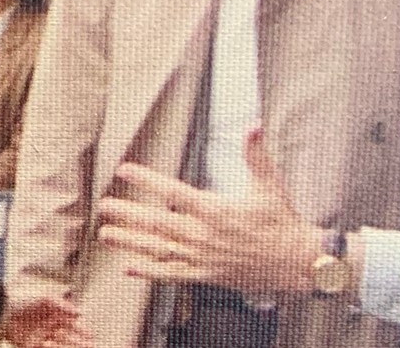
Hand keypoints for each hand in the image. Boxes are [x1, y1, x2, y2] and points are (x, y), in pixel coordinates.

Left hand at [0, 297, 90, 347]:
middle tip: (90, 345)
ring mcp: (41, 338)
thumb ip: (62, 306)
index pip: (71, 326)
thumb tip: (79, 312)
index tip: (91, 335)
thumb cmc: (26, 303)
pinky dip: (52, 347)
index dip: (81, 331)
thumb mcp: (46, 301)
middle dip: (78, 341)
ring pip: (59, 344)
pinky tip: (50, 343)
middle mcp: (49, 329)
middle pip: (68, 337)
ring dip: (69, 346)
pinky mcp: (31, 346)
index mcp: (53, 317)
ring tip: (80, 347)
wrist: (4, 312)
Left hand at [96, 128, 322, 292]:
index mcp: (215, 210)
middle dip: (128, 213)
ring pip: (159, 250)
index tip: (124, 169)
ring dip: (130, 242)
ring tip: (105, 234)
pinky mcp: (205, 275)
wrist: (295, 263)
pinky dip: (150, 272)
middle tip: (103, 206)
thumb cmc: (281, 222)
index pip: (173, 192)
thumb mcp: (269, 186)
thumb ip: (256, 155)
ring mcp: (202, 257)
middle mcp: (204, 234)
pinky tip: (128, 268)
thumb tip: (254, 125)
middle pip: (157, 223)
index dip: (146, 179)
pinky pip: (172, 274)